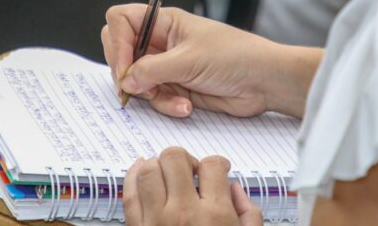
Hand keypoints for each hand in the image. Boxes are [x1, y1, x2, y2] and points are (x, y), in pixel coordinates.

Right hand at [102, 5, 319, 117]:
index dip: (117, 42)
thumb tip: (125, 81)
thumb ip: (151, 70)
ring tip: (179, 99)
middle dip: (127, 73)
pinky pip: (156, 98)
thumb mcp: (189, 60)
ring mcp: (167, 65)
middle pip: (122, 52)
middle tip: (137, 87)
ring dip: (153, 95)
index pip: (121, 21)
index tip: (125, 67)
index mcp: (164, 21)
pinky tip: (187, 106)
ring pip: (137, 81)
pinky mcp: (176, 87)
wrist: (264, 81)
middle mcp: (162, 41)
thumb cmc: (235, 56)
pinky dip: (167, 105)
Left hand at [123, 147, 261, 225]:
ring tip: (167, 174)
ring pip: (148, 170)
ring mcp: (155, 222)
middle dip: (184, 158)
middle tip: (190, 170)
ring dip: (158, 166)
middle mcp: (183, 214)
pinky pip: (129, 196)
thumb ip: (248, 213)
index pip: (212, 165)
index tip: (218, 170)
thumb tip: (235, 190)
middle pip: (175, 158)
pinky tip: (140, 172)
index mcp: (215, 216)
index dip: (218, 163)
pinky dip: (132, 178)